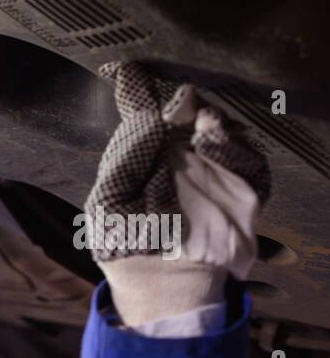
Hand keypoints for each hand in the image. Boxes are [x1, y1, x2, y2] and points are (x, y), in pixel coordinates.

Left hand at [85, 62, 270, 325]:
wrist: (161, 287)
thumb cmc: (125, 245)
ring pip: (221, 132)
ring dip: (211, 123)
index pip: (143, 114)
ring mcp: (213, 172)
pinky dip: (235, 149)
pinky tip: (214, 143)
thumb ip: (125, 157)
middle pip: (188, 115)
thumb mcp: (109, 202)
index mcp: (144, 156)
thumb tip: (147, 117)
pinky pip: (249, 162)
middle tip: (179, 103)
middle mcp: (180, 157)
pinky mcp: (243, 190)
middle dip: (184, 106)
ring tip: (200, 124)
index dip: (138, 89)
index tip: (128, 70)